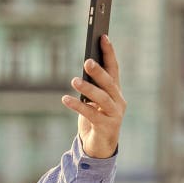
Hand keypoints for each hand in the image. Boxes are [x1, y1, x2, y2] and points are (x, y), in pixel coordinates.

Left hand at [61, 35, 125, 157]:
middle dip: (99, 71)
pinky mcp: (106, 127)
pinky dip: (78, 106)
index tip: (102, 36)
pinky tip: (65, 99)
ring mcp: (114, 114)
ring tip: (74, 81)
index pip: (114, 68)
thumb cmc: (94, 119)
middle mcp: (118, 101)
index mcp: (116, 91)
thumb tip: (83, 69)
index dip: (109, 52)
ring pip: (102, 98)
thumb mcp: (93, 101)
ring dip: (88, 88)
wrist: (99, 146)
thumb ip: (91, 86)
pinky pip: (91, 114)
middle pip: (109, 83)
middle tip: (87, 61)